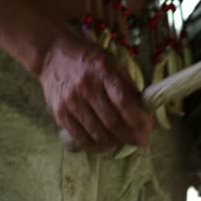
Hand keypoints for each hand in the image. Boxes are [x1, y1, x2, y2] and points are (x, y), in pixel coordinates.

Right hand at [39, 32, 151, 150]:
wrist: (53, 55)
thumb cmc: (88, 59)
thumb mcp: (111, 62)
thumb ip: (126, 85)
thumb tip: (143, 110)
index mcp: (103, 71)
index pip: (124, 102)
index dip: (138, 120)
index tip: (147, 128)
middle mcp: (86, 86)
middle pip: (112, 122)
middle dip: (130, 136)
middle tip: (140, 141)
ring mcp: (70, 101)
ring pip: (97, 133)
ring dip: (115, 143)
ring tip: (124, 143)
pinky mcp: (59, 112)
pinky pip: (80, 137)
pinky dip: (95, 145)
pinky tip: (104, 144)